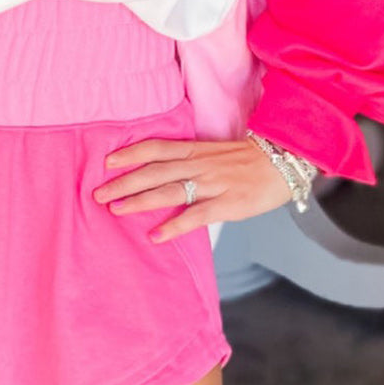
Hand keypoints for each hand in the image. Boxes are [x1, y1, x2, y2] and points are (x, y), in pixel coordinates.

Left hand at [93, 135, 293, 242]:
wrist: (285, 162)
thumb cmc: (249, 159)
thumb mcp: (216, 152)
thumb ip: (191, 159)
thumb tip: (164, 171)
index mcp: (196, 149)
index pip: (156, 148)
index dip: (131, 154)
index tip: (106, 161)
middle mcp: (199, 164)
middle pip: (154, 171)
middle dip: (124, 182)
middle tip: (98, 194)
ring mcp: (212, 184)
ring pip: (169, 191)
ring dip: (140, 201)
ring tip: (116, 210)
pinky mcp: (227, 204)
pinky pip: (196, 216)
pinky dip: (174, 226)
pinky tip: (156, 236)